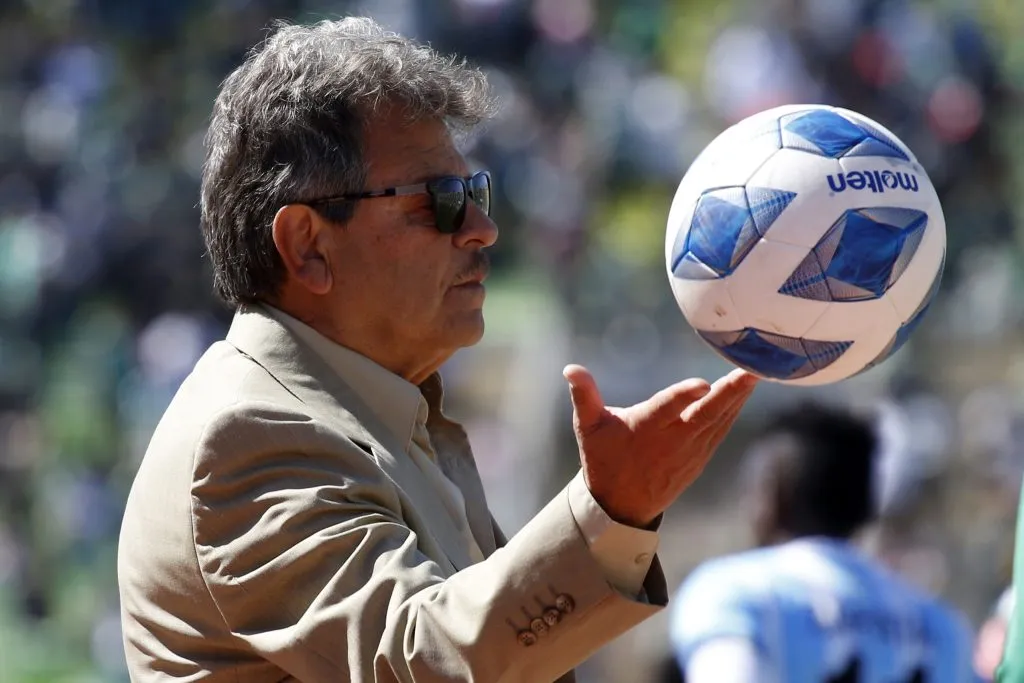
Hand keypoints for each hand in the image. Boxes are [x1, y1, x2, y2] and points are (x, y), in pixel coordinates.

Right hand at [563, 364, 757, 527]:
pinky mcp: (699, 458)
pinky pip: (719, 432)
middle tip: (751, 372)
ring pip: (718, 422)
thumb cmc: (603, 457)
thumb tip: (570, 368)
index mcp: (644, 428)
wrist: (621, 505)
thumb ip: (584, 395)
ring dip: (738, 399)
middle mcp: (671, 441)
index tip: (703, 383)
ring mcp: (689, 452)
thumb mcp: (588, 427)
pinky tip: (744, 394)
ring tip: (754, 375)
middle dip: (729, 394)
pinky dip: (733, 412)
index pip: (666, 409)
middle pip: (704, 415)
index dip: (683, 396)